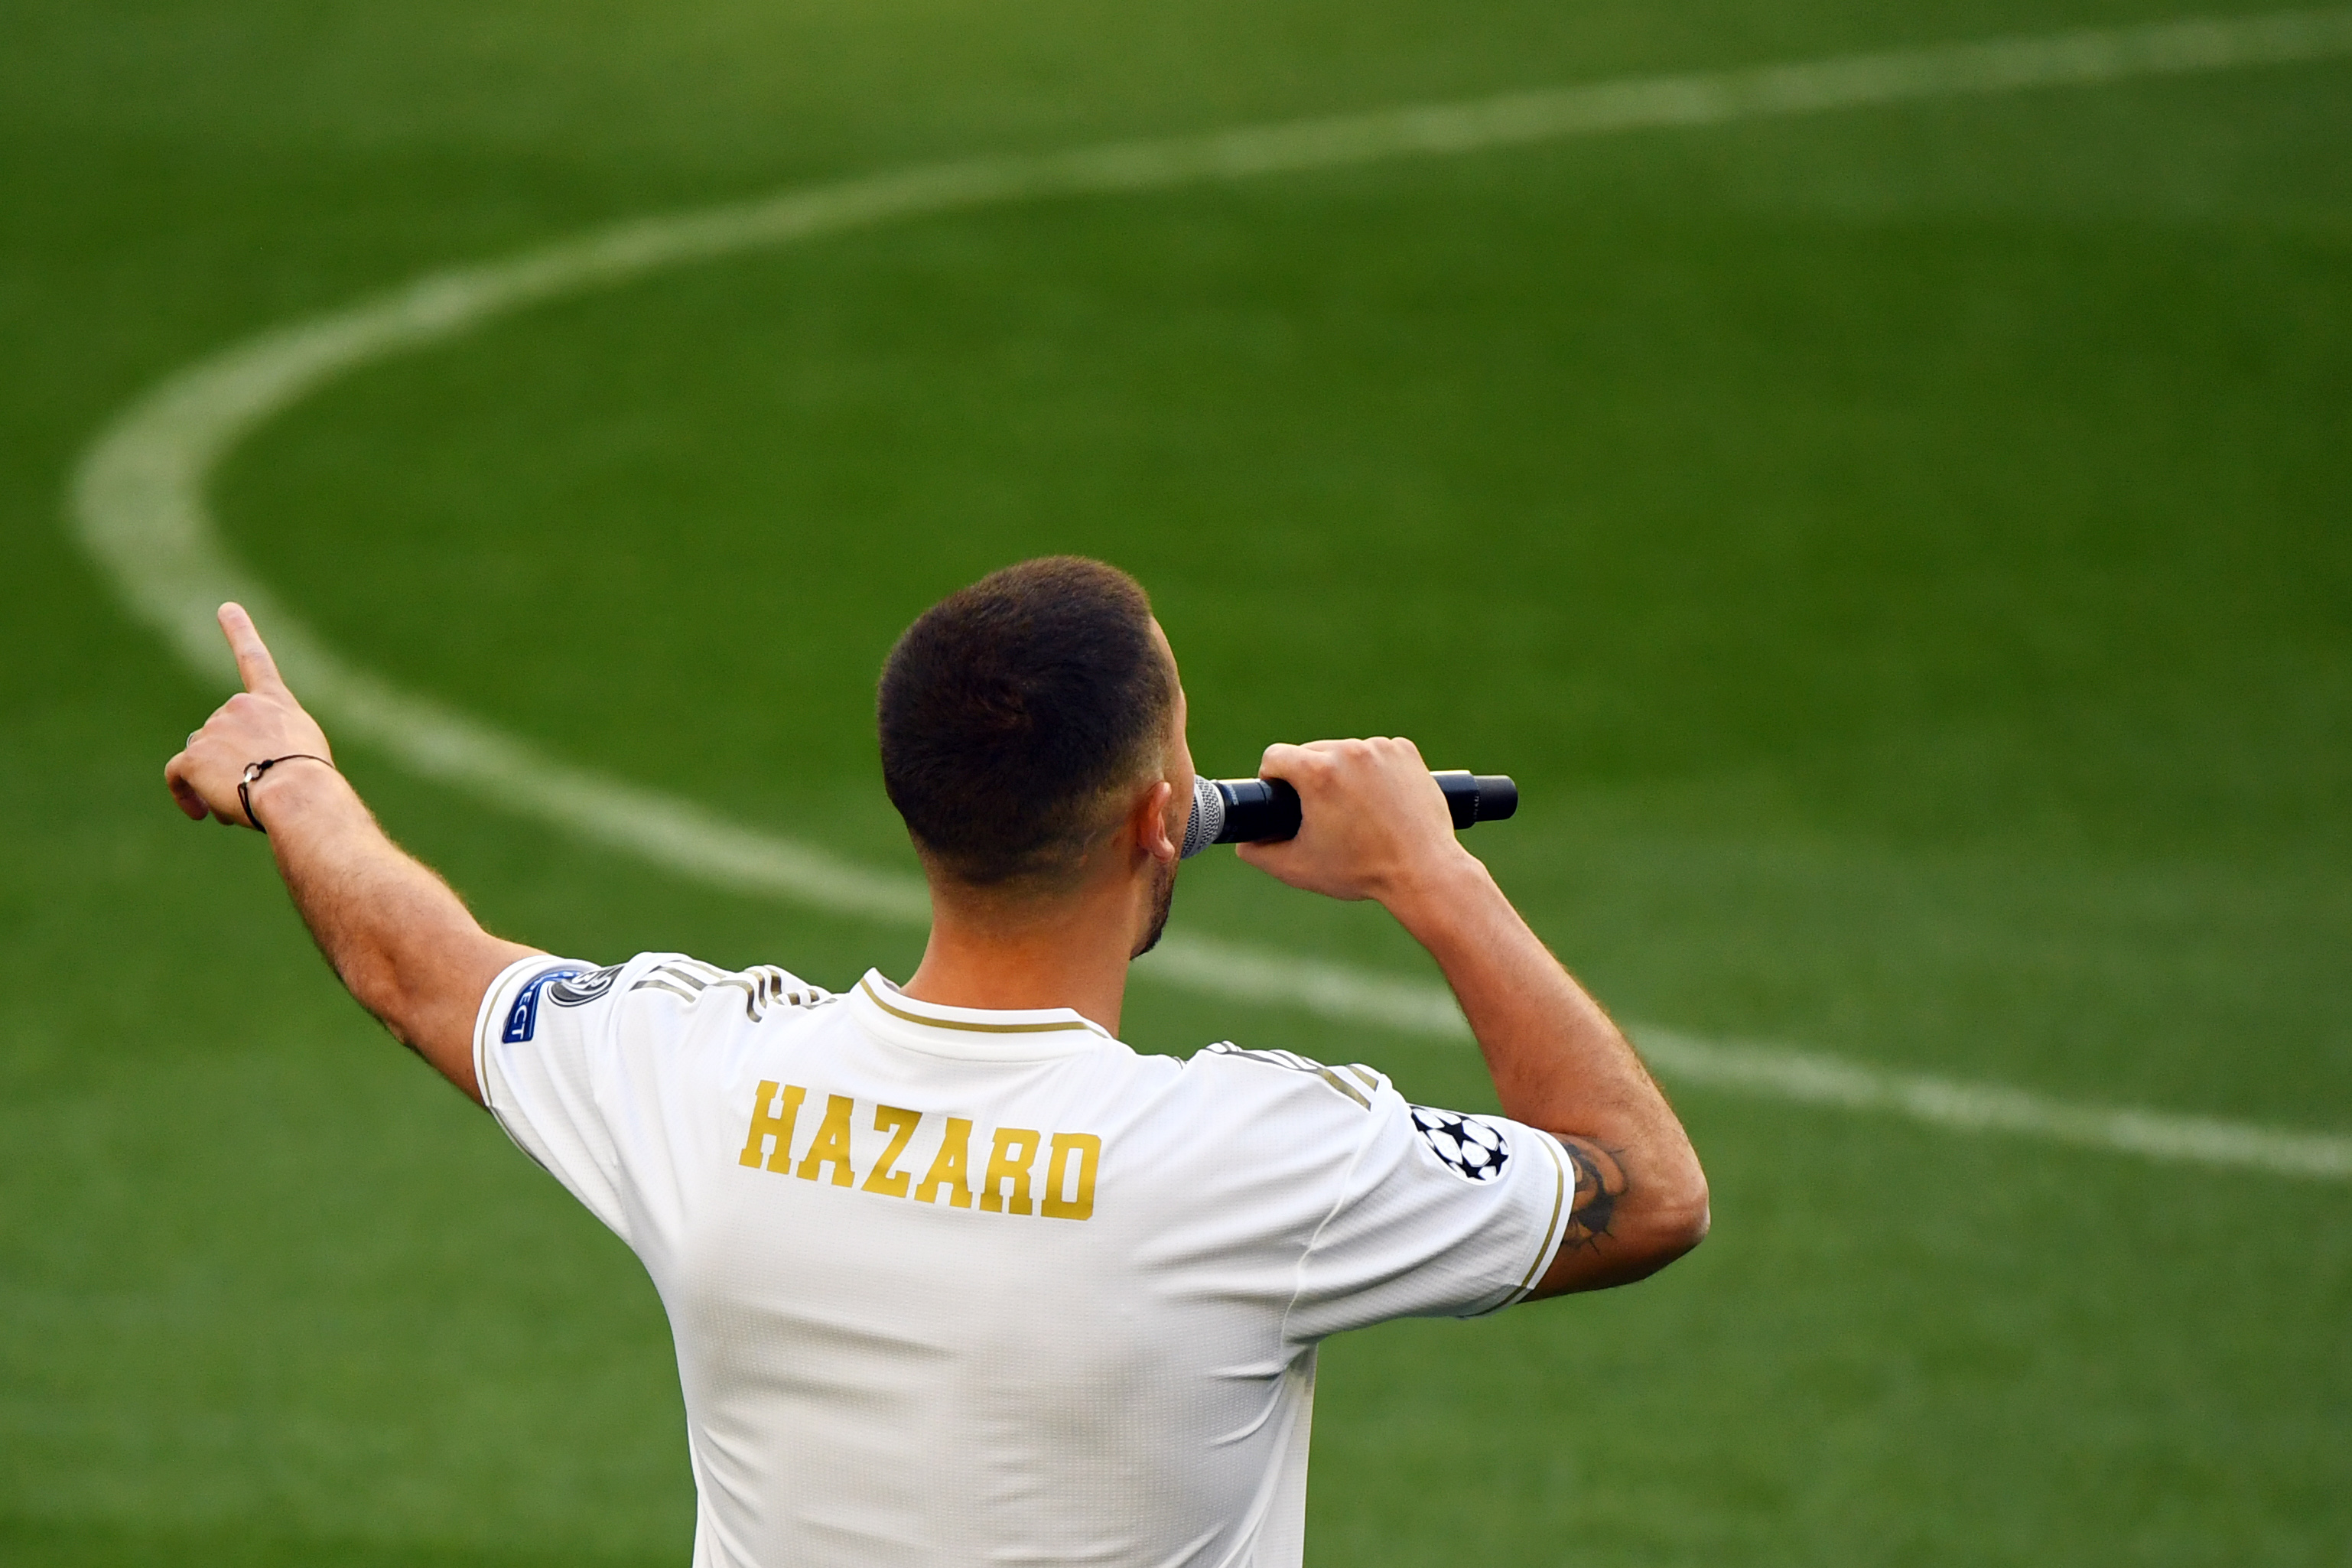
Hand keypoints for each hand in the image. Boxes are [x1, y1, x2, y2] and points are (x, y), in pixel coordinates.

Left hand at [165, 603, 332, 827]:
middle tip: (257, 788)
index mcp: (273, 703)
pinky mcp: (194, 756)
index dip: (240, 632)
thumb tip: (242, 775)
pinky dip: (184, 793)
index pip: (254, 660)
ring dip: (215, 780)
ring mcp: (213, 729)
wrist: (298, 792)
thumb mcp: (305, 753)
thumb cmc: (313, 783)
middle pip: (221, 734)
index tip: (226, 607)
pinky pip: (178, 775)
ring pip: (202, 757)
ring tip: (244, 801)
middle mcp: (239, 707)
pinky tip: (199, 812)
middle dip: (231, 760)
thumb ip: (273, 749)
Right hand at [1235, 737, 1477, 906]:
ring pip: (1344, 752)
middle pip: (1310, 752)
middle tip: (1322, 812)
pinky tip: (1379, 799)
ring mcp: (1381, 748)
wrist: (1424, 872)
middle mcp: (1349, 750)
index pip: (1275, 757)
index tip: (1282, 799)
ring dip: (1342, 772)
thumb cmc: (1361, 872)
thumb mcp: (1298, 868)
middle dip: (1309, 778)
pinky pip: (1376, 753)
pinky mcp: (1405, 751)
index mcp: (1318, 772)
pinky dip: (1373, 770)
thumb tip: (1244, 842)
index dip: (1272, 780)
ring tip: (1354, 809)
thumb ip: (1258, 852)